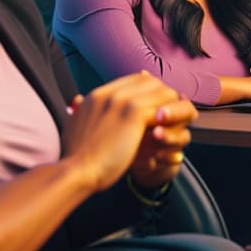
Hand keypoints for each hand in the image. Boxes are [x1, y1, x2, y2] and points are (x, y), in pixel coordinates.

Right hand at [61, 72, 191, 192]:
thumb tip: (76, 100)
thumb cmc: (75, 156)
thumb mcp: (74, 125)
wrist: (75, 170)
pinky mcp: (134, 114)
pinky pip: (164, 107)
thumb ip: (79, 110)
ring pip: (161, 91)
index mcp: (96, 95)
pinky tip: (173, 129)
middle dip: (162, 94)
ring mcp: (122, 101)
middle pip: (149, 81)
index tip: (156, 104)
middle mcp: (109, 93)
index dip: (148, 90)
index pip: (132, 80)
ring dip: (171, 106)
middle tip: (170, 112)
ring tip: (176, 121)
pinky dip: (171, 117)